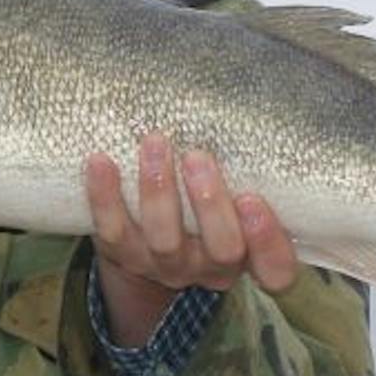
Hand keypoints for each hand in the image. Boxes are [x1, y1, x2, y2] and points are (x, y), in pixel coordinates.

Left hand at [86, 133, 297, 346]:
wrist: (145, 245)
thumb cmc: (201, 206)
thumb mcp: (229, 197)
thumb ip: (242, 172)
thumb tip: (246, 106)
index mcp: (247, 254)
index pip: (276, 268)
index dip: (268, 240)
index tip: (253, 198)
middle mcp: (210, 266)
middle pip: (222, 250)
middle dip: (210, 204)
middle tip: (198, 157)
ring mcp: (165, 265)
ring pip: (165, 239)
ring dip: (159, 190)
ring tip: (154, 143)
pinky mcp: (123, 255)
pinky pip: (113, 230)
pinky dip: (105, 196)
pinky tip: (100, 161)